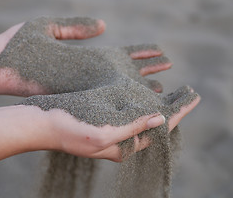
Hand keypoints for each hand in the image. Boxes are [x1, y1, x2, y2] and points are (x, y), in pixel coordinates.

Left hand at [0, 17, 171, 95]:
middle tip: (168, 72)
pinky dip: (123, 100)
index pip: (121, 53)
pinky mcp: (72, 95)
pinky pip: (104, 98)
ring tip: (161, 90)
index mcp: (84, 54)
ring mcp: (82, 85)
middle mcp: (88, 71)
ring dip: (141, 88)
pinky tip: (138, 103)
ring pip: (119, 88)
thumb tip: (104, 26)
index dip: (142, 53)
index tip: (160, 51)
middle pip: (126, 72)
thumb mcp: (48, 28)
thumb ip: (76, 28)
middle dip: (148, 71)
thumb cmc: (16, 46)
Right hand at [22, 79, 199, 160]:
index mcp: (124, 146)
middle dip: (173, 106)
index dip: (178, 113)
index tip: (194, 97)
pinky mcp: (103, 113)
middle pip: (154, 121)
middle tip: (190, 91)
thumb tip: (162, 120)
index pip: (158, 129)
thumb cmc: (68, 131)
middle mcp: (121, 136)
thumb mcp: (103, 134)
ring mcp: (112, 125)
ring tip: (174, 88)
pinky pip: (128, 104)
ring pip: (143, 112)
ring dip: (159, 99)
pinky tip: (148, 86)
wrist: (39, 123)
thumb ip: (132, 128)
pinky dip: (141, 94)